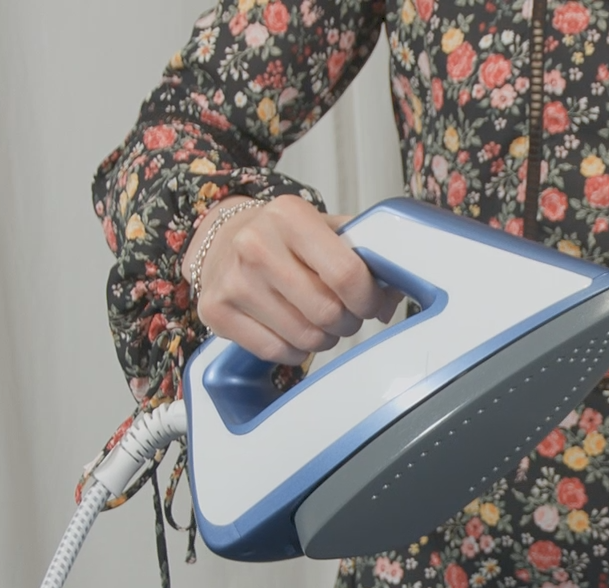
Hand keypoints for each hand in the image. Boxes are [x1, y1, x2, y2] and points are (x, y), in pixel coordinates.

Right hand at [187, 195, 400, 364]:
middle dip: (347, 321)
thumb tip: (392, 295)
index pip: (347, 274)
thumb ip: (365, 253)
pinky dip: (294, 350)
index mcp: (289, 216)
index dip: (368, 299)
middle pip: (327, 312)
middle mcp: (255, 245)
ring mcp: (233, 281)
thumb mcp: (325, 228)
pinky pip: (276, 352)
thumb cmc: (282, 237)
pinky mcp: (216, 312)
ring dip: (323, 338)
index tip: (369, 302)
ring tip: (317, 320)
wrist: (221, 238)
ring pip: (305, 338)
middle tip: (343, 314)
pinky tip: (291, 330)